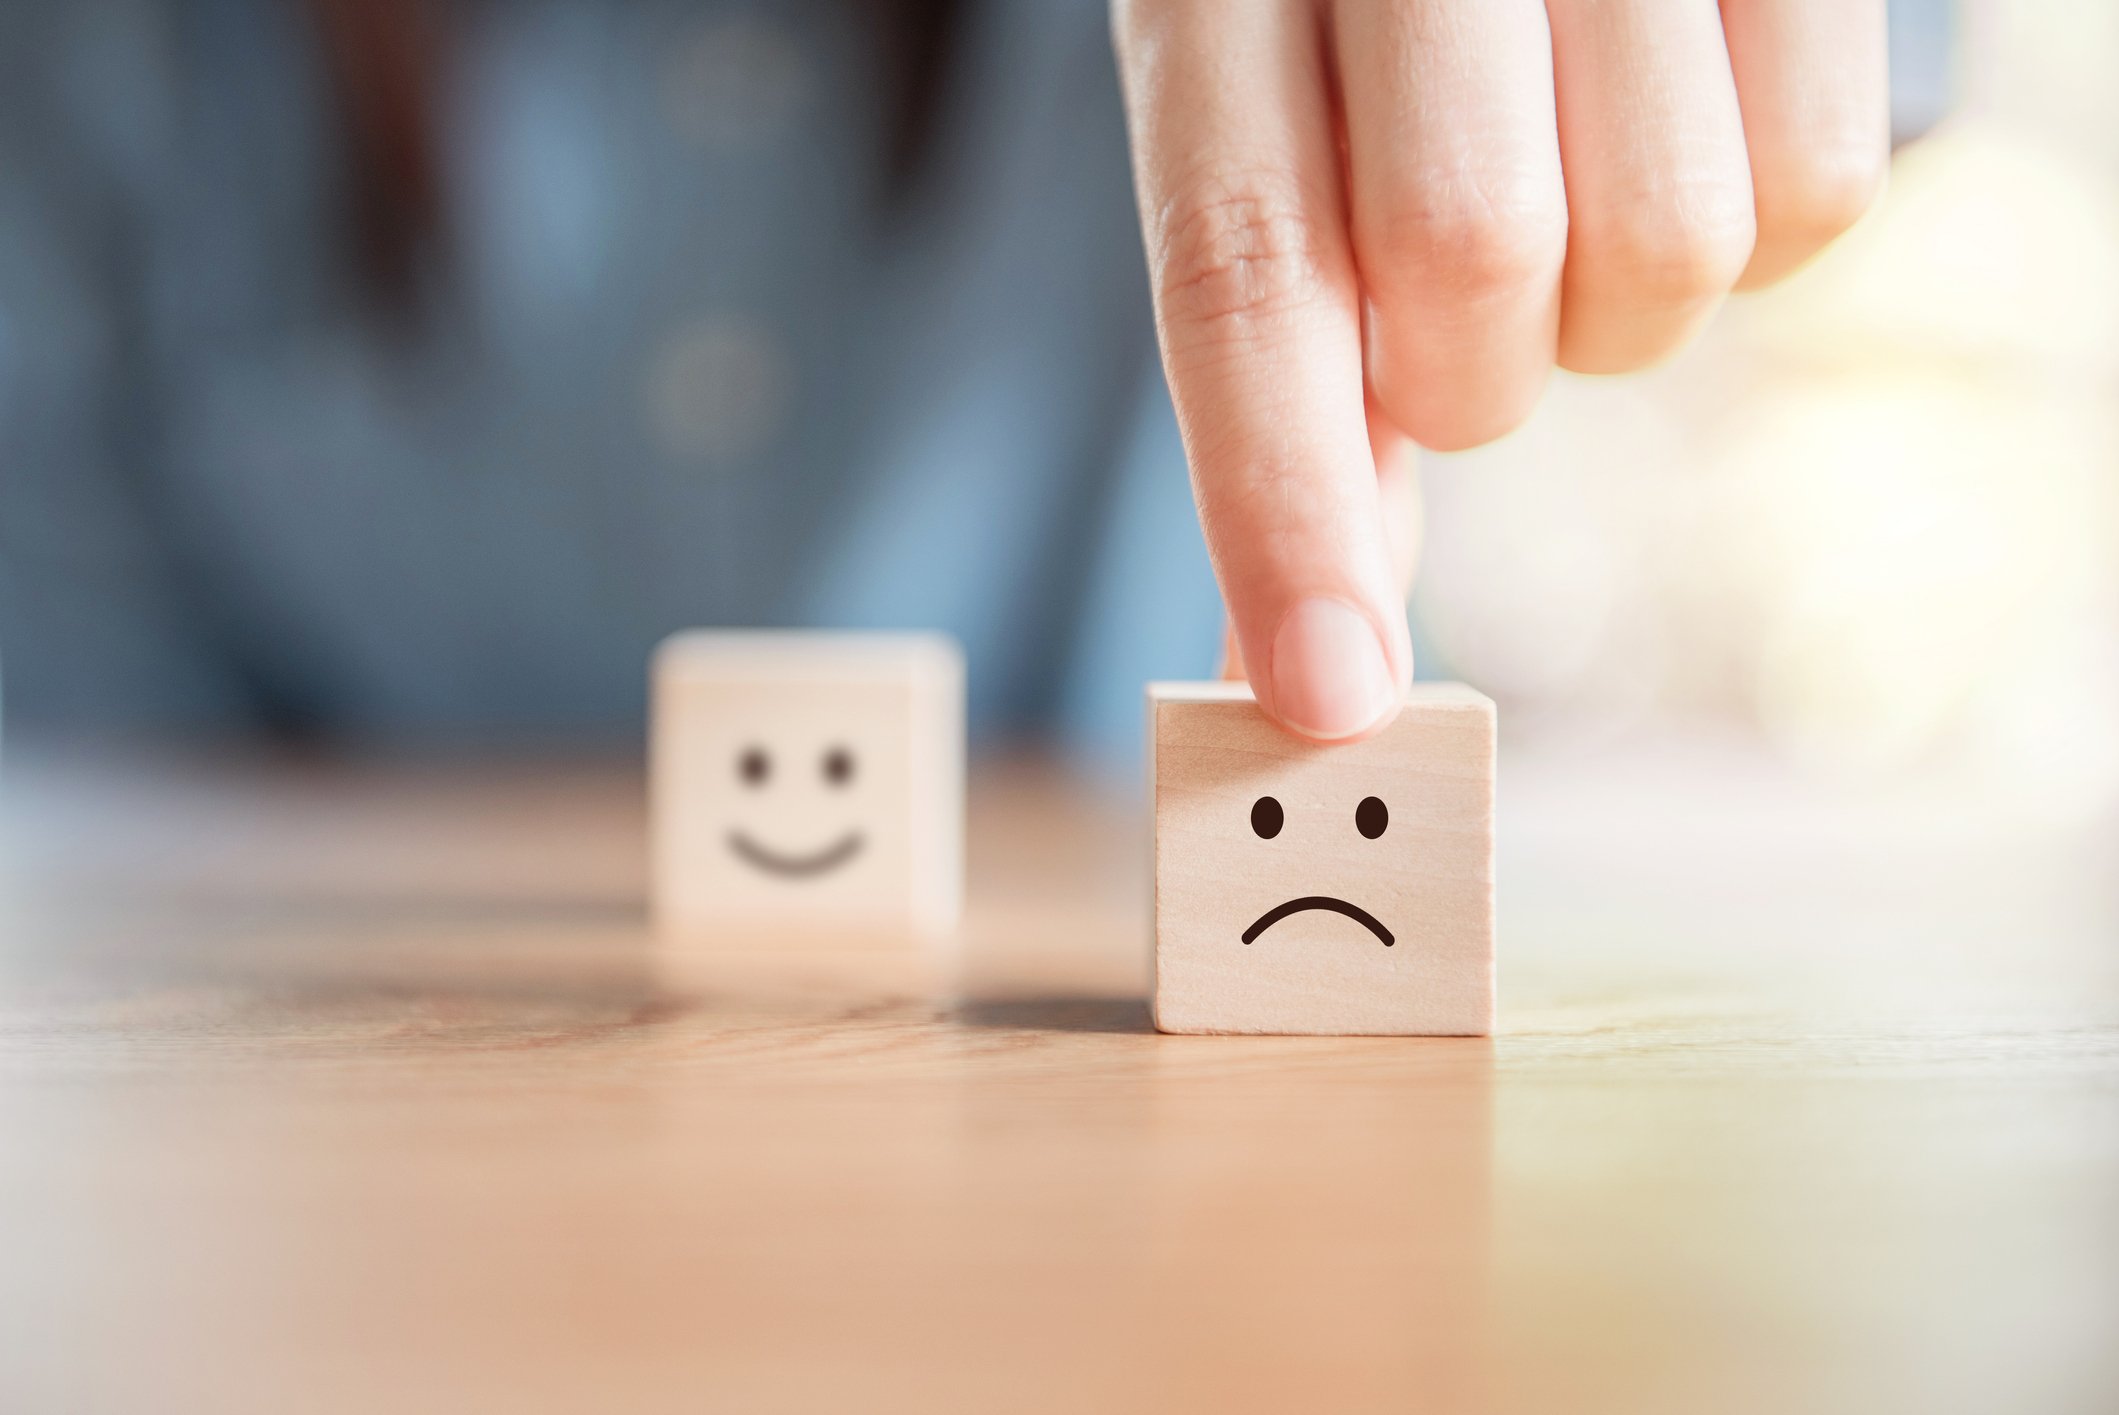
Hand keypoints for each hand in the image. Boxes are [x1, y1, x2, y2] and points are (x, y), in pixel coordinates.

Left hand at [1114, 0, 1887, 739]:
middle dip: (1469, 374)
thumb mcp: (1270, 159)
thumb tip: (1309, 674)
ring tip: (1569, 197)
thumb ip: (1290, 390)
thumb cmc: (1359, 47)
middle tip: (1453, 327)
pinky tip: (1675, 150)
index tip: (1329, 697)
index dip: (1284, 500)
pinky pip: (1822, 188)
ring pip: (1666, 241)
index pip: (1244, 265)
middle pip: (1471, 258)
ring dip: (1613, 309)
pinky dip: (1756, 230)